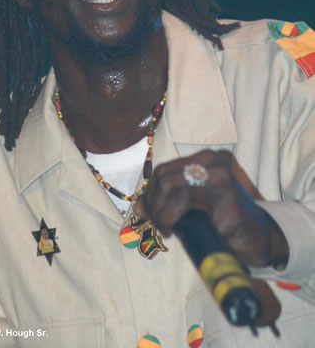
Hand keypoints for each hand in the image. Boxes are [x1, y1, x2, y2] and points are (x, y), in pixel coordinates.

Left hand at [135, 149, 288, 268]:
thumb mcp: (192, 205)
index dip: (149, 193)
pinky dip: (172, 220)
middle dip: (153, 205)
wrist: (259, 237)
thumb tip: (137, 207)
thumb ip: (167, 200)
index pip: (162, 170)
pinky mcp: (228, 202)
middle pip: (164, 178)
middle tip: (158, 225)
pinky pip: (187, 205)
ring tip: (166, 229)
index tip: (148, 213)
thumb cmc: (222, 218)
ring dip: (161, 214)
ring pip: (172, 189)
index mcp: (204, 159)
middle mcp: (212, 163)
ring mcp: (222, 180)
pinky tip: (175, 232)